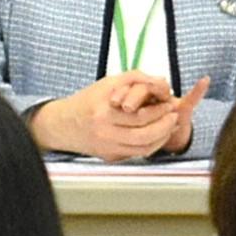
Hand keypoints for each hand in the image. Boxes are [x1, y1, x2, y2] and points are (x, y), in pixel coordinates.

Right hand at [31, 72, 212, 160]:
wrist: (62, 124)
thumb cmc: (87, 101)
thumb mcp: (108, 82)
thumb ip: (135, 78)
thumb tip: (160, 83)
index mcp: (104, 111)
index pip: (141, 115)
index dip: (160, 111)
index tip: (170, 103)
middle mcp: (105, 131)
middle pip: (144, 134)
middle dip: (164, 126)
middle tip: (173, 116)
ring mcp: (107, 147)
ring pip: (144, 148)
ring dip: (161, 138)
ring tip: (169, 126)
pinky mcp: (110, 157)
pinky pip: (137, 154)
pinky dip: (151, 146)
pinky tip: (156, 136)